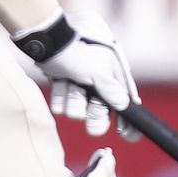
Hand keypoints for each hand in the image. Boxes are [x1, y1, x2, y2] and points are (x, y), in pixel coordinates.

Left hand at [16, 11, 140, 140]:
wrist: (48, 40)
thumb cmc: (78, 51)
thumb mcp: (98, 70)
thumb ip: (110, 89)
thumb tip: (124, 104)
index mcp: (112, 77)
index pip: (126, 103)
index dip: (129, 120)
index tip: (128, 135)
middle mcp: (98, 83)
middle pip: (100, 112)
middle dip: (94, 116)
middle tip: (93, 128)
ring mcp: (80, 86)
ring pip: (77, 110)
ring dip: (72, 100)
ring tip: (69, 84)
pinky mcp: (63, 87)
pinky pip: (61, 105)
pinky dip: (60, 96)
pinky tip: (59, 82)